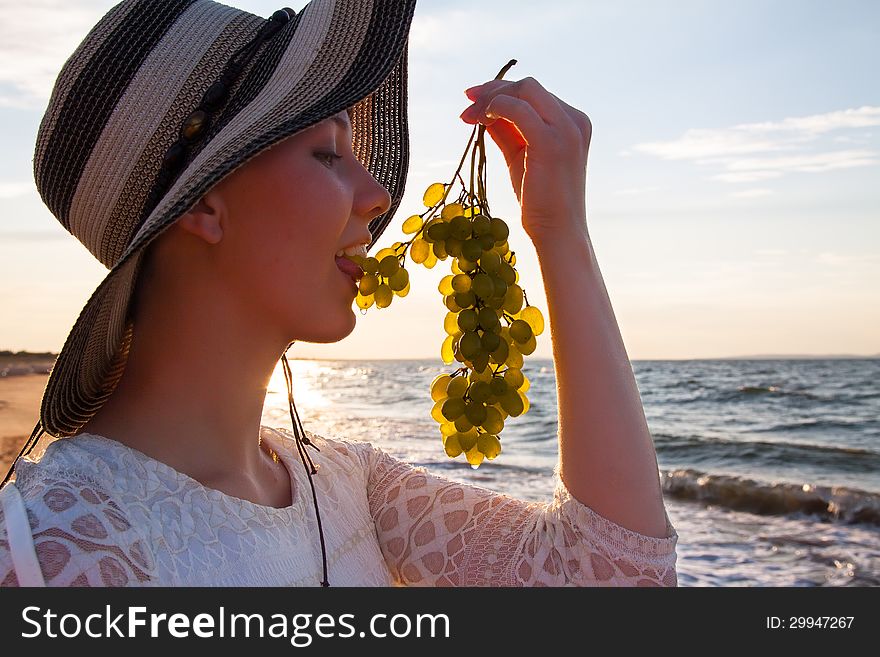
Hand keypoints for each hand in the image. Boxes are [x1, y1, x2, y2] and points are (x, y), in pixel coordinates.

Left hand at [460, 77, 591, 243]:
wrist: (557, 232)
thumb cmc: (540, 200)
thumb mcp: (521, 157)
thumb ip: (507, 131)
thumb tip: (485, 111)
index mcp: (573, 122)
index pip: (534, 95)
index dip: (501, 93)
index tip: (475, 102)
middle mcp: (574, 120)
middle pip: (528, 87)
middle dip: (493, 90)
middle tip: (467, 104)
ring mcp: (566, 129)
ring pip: (524, 90)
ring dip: (490, 98)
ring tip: (469, 116)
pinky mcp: (551, 142)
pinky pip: (517, 109)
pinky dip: (495, 108)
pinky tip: (482, 120)